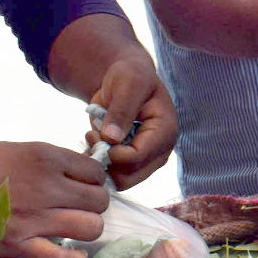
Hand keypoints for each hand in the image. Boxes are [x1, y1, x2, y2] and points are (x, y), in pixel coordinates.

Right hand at [0, 142, 111, 257]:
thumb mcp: (19, 150)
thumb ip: (53, 163)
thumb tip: (84, 177)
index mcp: (46, 157)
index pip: (96, 172)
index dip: (92, 181)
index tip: (81, 187)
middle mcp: (46, 186)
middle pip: (99, 201)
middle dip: (93, 205)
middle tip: (77, 209)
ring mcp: (34, 218)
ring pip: (92, 227)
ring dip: (86, 229)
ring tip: (72, 229)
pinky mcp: (18, 247)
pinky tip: (71, 255)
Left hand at [83, 56, 177, 189]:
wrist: (126, 79)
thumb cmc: (130, 76)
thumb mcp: (127, 84)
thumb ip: (121, 109)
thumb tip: (112, 139)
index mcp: (165, 130)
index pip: (138, 157)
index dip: (113, 153)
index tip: (96, 135)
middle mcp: (161, 149)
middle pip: (131, 176)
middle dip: (107, 161)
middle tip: (92, 137)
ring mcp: (149, 158)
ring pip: (123, 181)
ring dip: (102, 163)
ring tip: (93, 137)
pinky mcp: (135, 162)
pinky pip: (116, 176)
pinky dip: (101, 164)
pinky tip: (94, 144)